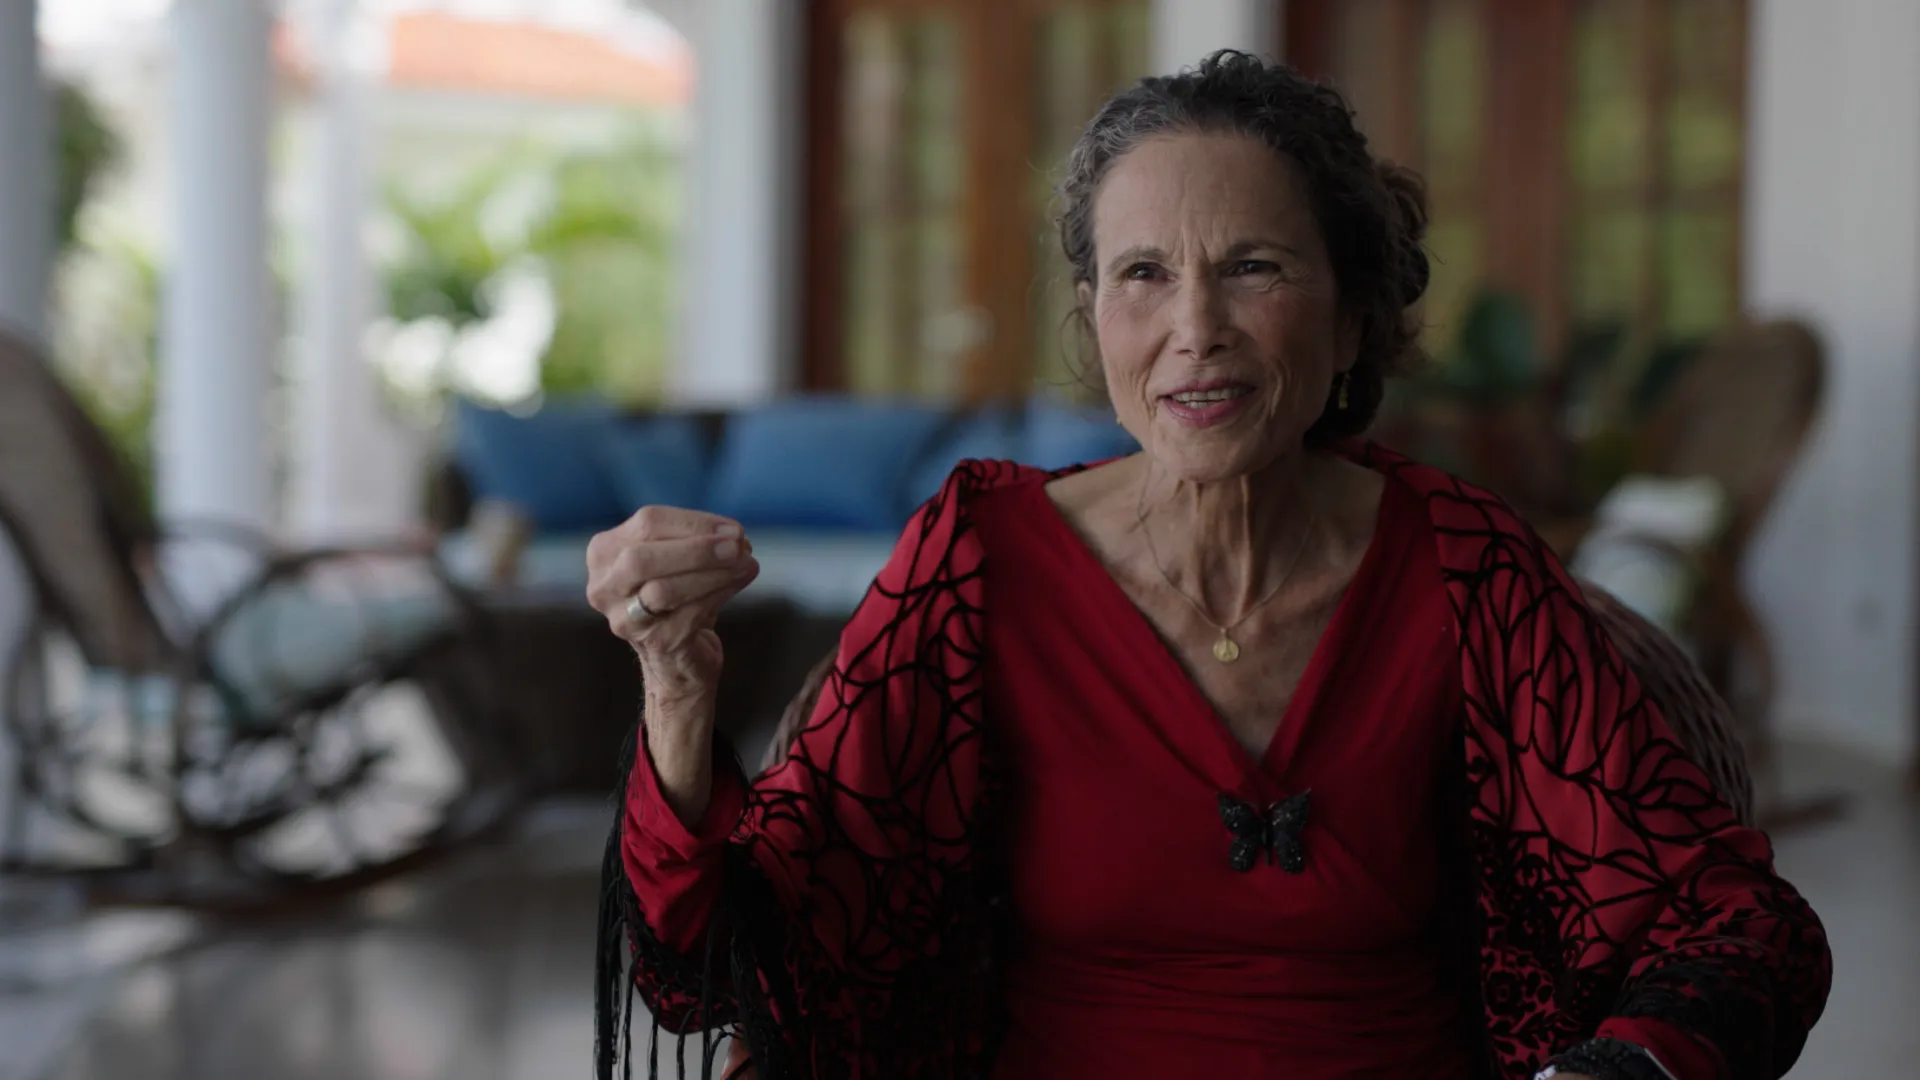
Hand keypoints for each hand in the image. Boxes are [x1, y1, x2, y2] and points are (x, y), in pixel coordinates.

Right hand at [587, 506, 759, 821]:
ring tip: (749, 559)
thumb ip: (689, 545)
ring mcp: (626, 627)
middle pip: (642, 555)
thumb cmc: (685, 619)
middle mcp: (603, 595)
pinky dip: (722, 594)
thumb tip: (731, 532)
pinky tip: (747, 580)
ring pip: (664, 586)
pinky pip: (688, 616)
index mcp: (602, 561)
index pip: (644, 524)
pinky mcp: (656, 652)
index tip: (732, 525)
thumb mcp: (679, 572)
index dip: (693, 522)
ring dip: (713, 569)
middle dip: (697, 546)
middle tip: (741, 539)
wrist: (682, 684)